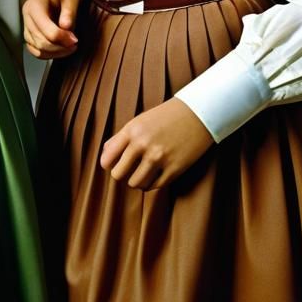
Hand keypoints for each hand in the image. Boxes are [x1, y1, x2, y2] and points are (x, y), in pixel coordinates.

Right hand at [23, 0, 85, 58]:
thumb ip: (69, 13)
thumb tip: (66, 28)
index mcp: (35, 3)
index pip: (44, 27)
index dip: (61, 37)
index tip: (74, 39)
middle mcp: (27, 14)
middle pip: (40, 40)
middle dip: (59, 47)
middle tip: (74, 44)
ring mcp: (27, 25)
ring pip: (37, 48)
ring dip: (55, 52)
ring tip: (69, 47)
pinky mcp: (30, 33)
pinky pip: (35, 50)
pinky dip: (48, 54)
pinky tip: (60, 50)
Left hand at [100, 98, 214, 189]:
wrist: (197, 115)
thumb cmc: (164, 117)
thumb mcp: (139, 122)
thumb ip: (121, 138)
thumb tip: (105, 156)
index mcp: (131, 131)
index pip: (107, 157)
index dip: (107, 165)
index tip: (112, 165)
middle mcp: (143, 144)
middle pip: (119, 174)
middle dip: (121, 175)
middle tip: (128, 171)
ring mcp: (159, 158)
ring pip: (136, 183)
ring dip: (137, 181)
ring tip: (142, 174)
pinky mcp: (174, 169)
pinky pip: (154, 186)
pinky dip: (151, 184)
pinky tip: (154, 176)